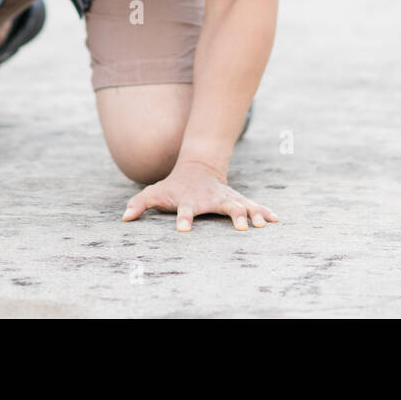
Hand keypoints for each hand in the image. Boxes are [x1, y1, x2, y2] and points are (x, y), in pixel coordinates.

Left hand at [121, 161, 280, 231]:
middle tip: (242, 228)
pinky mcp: (237, 200)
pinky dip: (264, 211)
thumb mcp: (154, 193)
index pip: (185, 211)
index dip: (183, 220)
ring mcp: (226, 198)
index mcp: (190, 201)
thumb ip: (139, 204)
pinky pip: (252, 206)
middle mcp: (211, 199)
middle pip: (224, 207)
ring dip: (253, 214)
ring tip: (264, 224)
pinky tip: (276, 220)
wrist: (197, 169)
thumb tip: (124, 218)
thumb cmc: (173, 187)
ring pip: (242, 206)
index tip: (183, 230)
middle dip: (234, 216)